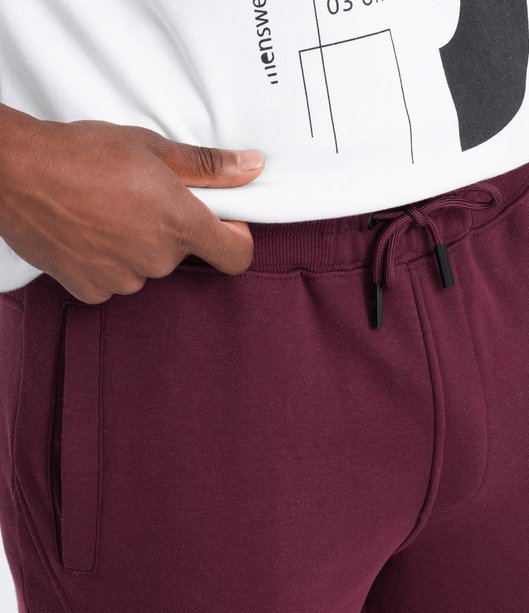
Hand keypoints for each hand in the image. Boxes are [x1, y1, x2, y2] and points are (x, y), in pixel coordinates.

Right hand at [0, 111, 264, 303]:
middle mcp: (157, 260)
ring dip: (135, 246)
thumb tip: (249, 167)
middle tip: (139, 198)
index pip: (236, 255)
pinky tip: (87, 233)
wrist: (16, 174)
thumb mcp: (151, 147)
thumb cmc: (80, 154)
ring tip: (105, 212)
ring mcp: (124, 280)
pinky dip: (106, 262)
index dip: (235, 238)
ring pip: (146, 268)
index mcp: (180, 224)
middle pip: (182, 255)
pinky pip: (114, 280)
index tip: (224, 222)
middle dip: (169, 230)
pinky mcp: (94, 291)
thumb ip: (206, 166)